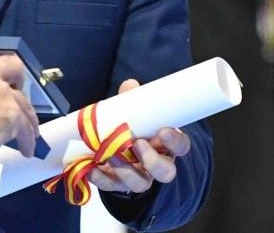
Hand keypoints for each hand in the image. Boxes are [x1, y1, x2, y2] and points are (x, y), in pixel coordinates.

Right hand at [0, 51, 39, 156]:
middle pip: (13, 65)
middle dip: (17, 78)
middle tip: (15, 92)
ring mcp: (3, 90)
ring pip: (24, 101)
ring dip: (27, 116)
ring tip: (30, 131)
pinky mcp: (13, 111)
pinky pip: (25, 127)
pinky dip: (27, 139)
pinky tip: (26, 149)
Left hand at [87, 79, 191, 194]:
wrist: (116, 147)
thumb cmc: (132, 128)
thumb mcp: (135, 112)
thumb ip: (133, 100)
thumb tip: (130, 86)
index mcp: (165, 145)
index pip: (180, 147)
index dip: (175, 141)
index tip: (165, 131)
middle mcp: (156, 165)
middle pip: (165, 172)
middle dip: (153, 161)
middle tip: (138, 144)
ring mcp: (138, 177)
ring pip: (140, 183)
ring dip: (126, 171)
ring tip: (112, 156)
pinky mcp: (118, 184)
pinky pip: (112, 186)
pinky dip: (102, 179)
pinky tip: (92, 170)